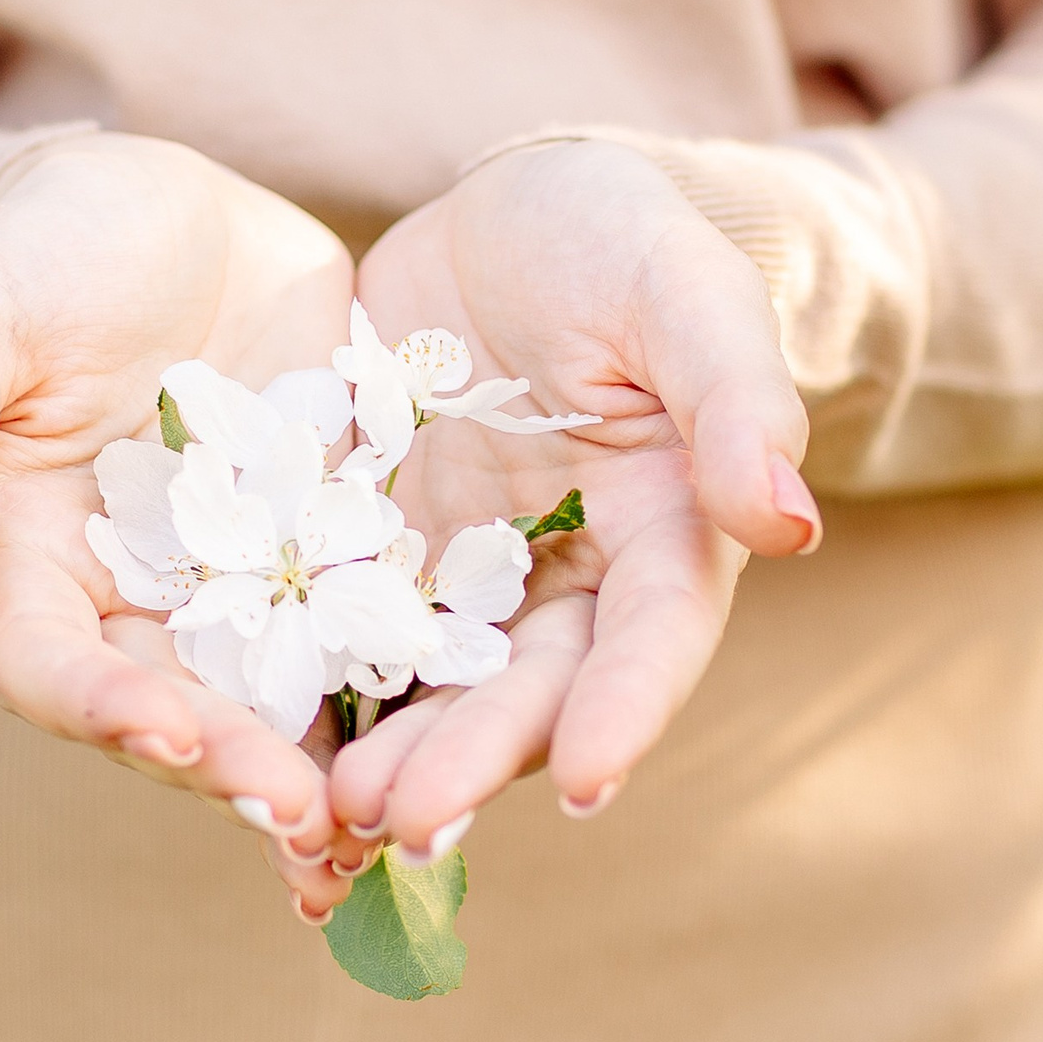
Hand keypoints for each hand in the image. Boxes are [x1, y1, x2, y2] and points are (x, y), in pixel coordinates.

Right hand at [0, 133, 371, 915]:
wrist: (162, 211)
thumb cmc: (38, 252)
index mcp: (25, 567)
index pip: (48, 666)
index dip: (103, 708)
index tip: (170, 729)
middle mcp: (129, 603)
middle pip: (173, 711)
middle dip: (235, 770)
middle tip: (305, 819)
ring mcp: (234, 588)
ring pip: (272, 702)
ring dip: (318, 776)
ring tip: (377, 833)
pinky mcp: (324, 554)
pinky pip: (363, 636)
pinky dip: (401, 699)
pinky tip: (463, 740)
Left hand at [332, 138, 819, 856]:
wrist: (517, 217)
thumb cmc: (627, 241)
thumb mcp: (687, 293)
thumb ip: (736, 399)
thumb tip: (787, 520)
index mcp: (662, 534)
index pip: (650, 639)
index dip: (623, 712)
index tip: (589, 784)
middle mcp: (563, 582)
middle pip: (526, 692)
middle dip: (473, 762)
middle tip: (412, 824)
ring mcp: (461, 577)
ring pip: (429, 688)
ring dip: (388, 757)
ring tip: (332, 811)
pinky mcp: (371, 552)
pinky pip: (335, 633)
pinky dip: (307, 696)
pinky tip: (255, 742)